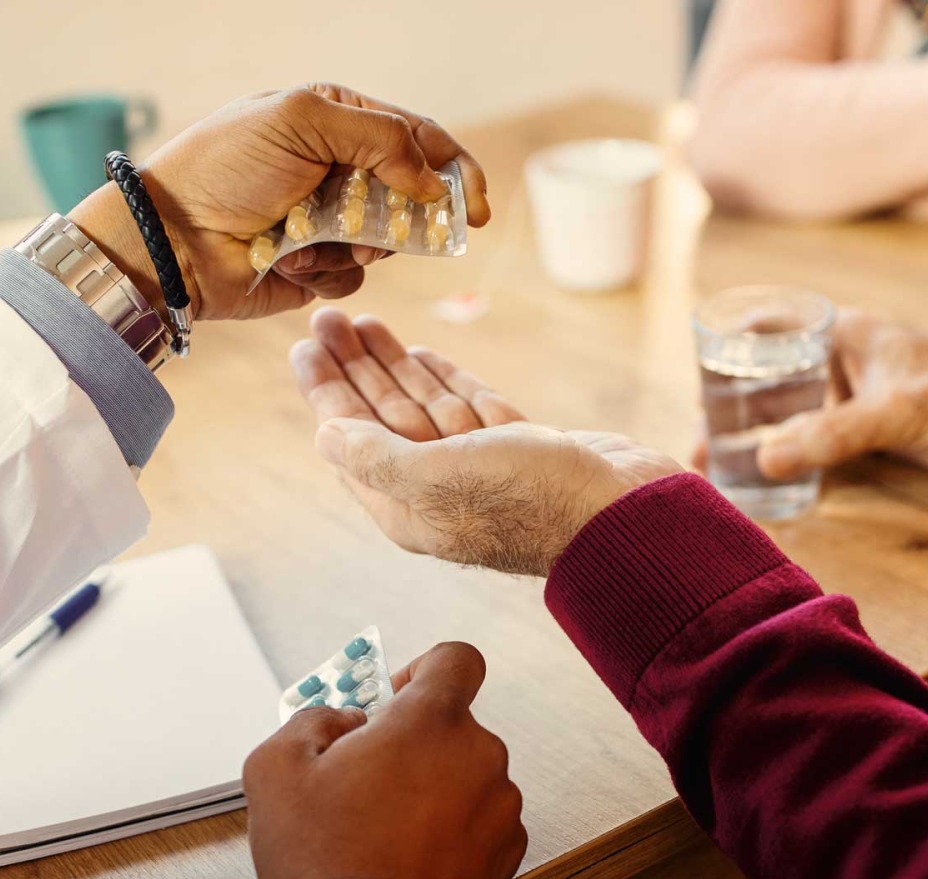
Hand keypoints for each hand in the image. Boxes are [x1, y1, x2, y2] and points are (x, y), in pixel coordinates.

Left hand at [70, 83, 490, 321]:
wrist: (174, 238)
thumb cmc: (227, 168)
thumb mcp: (303, 123)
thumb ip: (381, 139)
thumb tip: (433, 181)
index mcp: (336, 119)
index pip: (418, 136)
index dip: (456, 170)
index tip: (477, 207)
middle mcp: (337, 167)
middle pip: (413, 191)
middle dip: (411, 214)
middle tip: (412, 232)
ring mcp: (329, 218)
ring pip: (389, 238)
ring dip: (360, 241)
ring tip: (317, 238)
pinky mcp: (318, 265)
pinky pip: (356, 273)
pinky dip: (330, 270)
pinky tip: (291, 260)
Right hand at [244, 642, 525, 878]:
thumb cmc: (328, 865)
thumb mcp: (276, 770)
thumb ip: (310, 719)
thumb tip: (338, 720)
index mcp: (431, 722)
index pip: (456, 659)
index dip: (424, 669)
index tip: (399, 696)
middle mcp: (478, 756)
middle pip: (451, 726)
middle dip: (412, 745)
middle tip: (368, 781)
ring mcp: (499, 806)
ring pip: (465, 775)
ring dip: (432, 790)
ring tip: (385, 829)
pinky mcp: (506, 850)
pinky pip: (480, 820)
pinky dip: (452, 830)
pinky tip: (411, 852)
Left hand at [291, 309, 681, 575]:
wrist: (622, 510)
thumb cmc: (529, 498)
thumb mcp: (436, 477)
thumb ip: (375, 457)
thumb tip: (323, 437)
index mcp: (409, 508)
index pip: (352, 441)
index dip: (326, 391)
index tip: (305, 346)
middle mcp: (440, 489)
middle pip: (383, 419)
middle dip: (354, 368)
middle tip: (328, 318)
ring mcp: (483, 467)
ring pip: (424, 408)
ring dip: (394, 366)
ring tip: (366, 323)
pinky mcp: (521, 448)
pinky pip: (469, 408)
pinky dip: (444, 379)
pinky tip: (421, 354)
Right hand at [698, 310, 927, 480]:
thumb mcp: (892, 412)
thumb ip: (831, 435)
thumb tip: (766, 460)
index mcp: (842, 332)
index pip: (771, 325)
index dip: (729, 346)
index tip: (696, 377)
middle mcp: (838, 360)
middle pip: (768, 377)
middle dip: (728, 408)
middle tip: (696, 445)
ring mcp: (850, 396)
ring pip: (787, 413)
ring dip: (752, 437)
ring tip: (716, 468)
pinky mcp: (865, 429)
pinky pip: (812, 441)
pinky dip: (785, 457)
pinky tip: (763, 480)